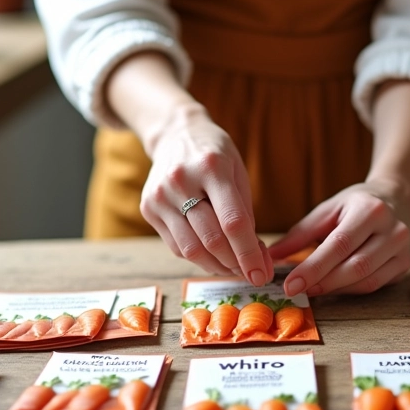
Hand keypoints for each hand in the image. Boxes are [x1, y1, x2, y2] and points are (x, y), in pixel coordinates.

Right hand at [139, 107, 272, 285]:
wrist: (175, 134)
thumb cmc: (215, 155)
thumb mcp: (238, 172)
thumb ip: (246, 213)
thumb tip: (256, 258)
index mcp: (212, 167)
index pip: (233, 221)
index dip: (249, 253)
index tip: (262, 274)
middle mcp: (181, 181)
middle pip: (211, 239)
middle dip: (235, 264)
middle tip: (252, 273)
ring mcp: (160, 196)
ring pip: (191, 249)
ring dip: (217, 266)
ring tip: (234, 267)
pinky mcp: (147, 208)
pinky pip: (176, 246)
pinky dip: (198, 257)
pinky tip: (213, 255)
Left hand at [267, 180, 409, 295]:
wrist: (397, 199)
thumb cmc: (356, 204)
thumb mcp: (327, 210)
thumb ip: (300, 234)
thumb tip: (270, 256)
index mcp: (370, 210)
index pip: (339, 245)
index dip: (313, 268)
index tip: (290, 284)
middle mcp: (392, 230)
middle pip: (355, 266)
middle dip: (322, 282)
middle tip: (296, 291)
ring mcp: (402, 250)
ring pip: (366, 280)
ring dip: (335, 289)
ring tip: (311, 289)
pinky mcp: (404, 265)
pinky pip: (374, 285)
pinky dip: (350, 290)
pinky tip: (332, 288)